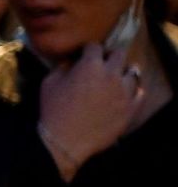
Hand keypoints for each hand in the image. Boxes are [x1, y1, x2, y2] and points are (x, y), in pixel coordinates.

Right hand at [37, 42, 144, 180]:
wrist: (64, 140)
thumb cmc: (53, 110)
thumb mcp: (48, 83)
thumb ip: (62, 67)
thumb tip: (71, 62)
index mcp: (90, 65)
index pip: (94, 46)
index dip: (88, 49)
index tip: (84, 54)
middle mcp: (111, 74)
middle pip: (119, 54)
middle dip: (109, 56)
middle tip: (102, 64)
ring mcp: (124, 91)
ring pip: (132, 73)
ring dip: (122, 73)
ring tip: (115, 80)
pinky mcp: (130, 108)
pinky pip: (139, 93)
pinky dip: (133, 91)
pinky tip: (124, 94)